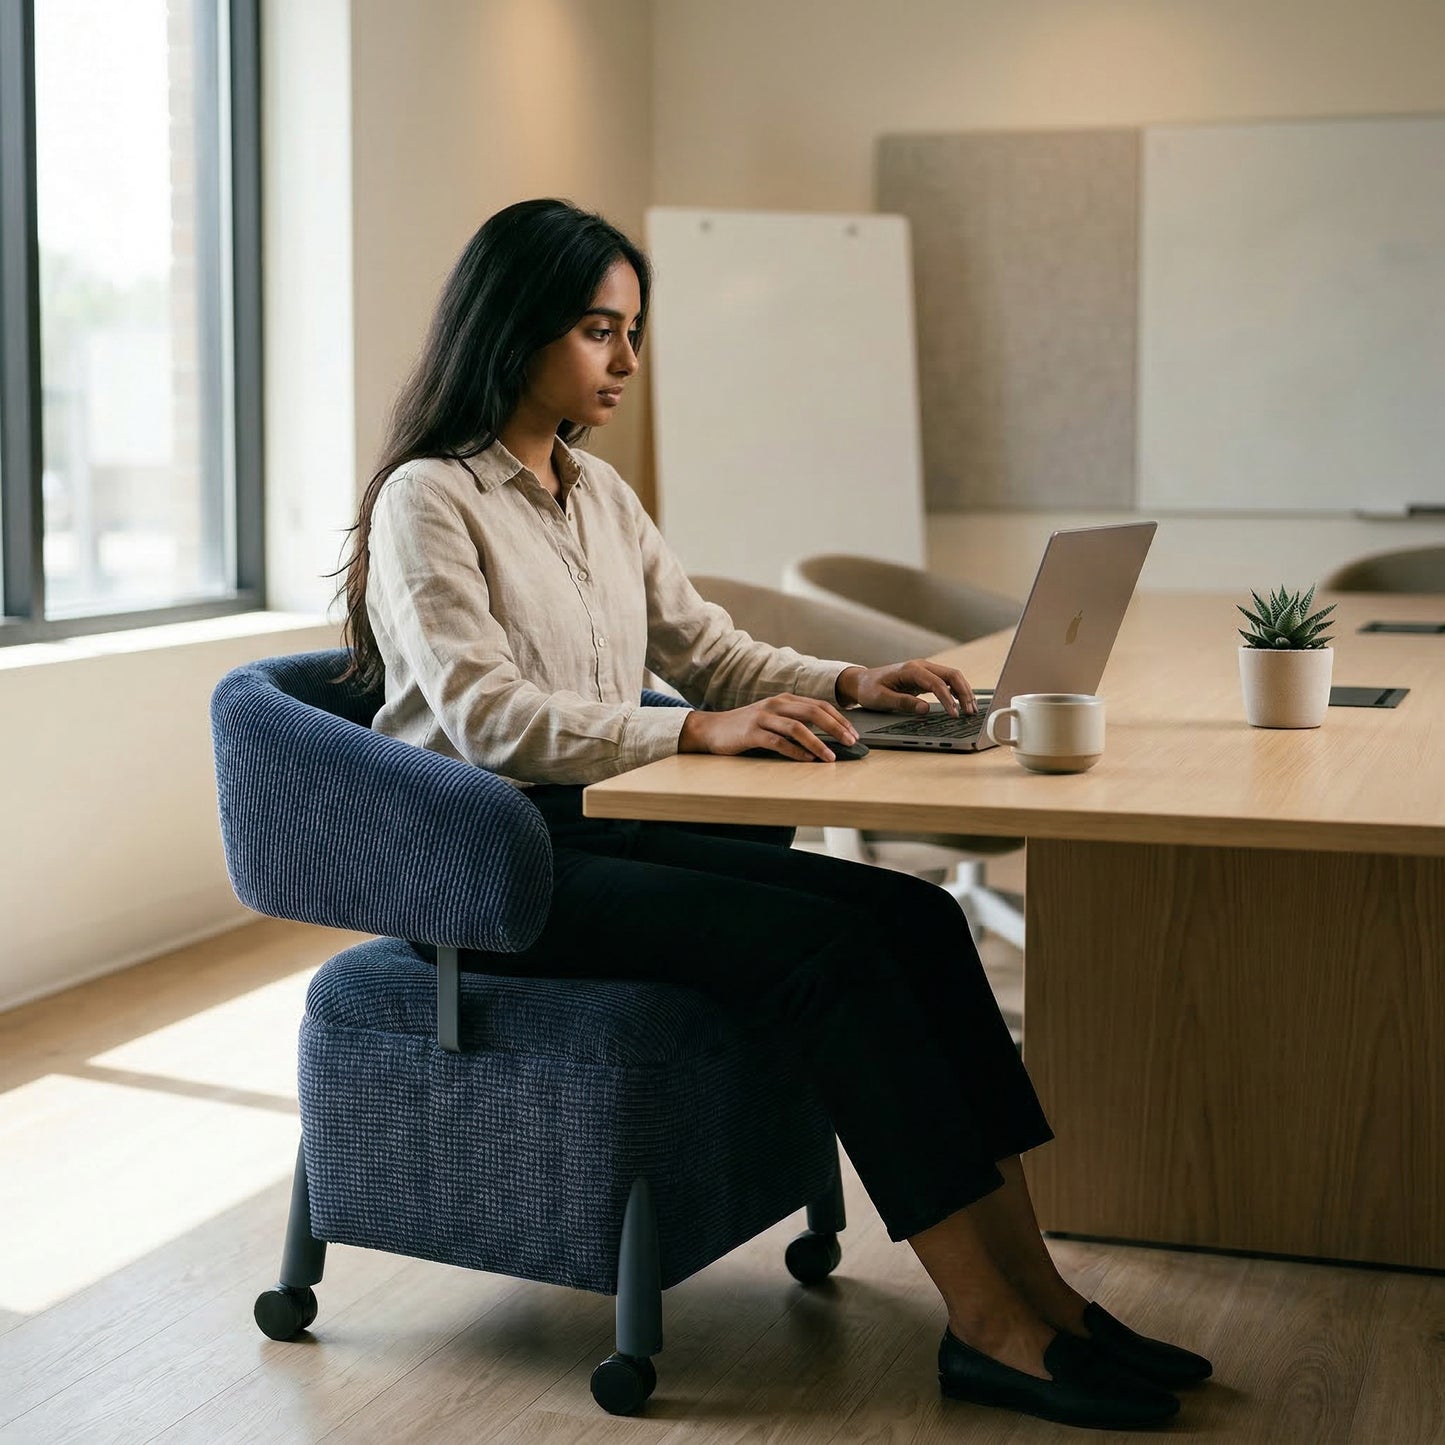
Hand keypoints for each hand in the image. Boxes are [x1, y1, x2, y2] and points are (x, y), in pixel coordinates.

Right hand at [678, 693, 860, 761]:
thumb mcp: (773, 718)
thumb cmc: (745, 727)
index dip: (839, 719)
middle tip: (851, 742)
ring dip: (818, 743)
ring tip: (830, 756)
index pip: (819, 705)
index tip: (853, 733)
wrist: (711, 729)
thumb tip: (826, 736)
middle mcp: (776, 704)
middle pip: (813, 712)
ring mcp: (763, 717)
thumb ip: (795, 722)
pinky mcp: (751, 733)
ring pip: (798, 727)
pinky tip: (806, 759)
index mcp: (784, 700)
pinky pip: (778, 742)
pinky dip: (795, 751)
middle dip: (836, 728)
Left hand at [835, 660, 976, 715]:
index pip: (937, 683)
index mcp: (911, 669)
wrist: (861, 681)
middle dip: (964, 693)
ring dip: (964, 692)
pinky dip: (957, 692)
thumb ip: (904, 703)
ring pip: (952, 677)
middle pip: (952, 675)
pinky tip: (962, 704)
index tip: (954, 714)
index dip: (948, 699)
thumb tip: (925, 709)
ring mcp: (924, 670)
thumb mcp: (882, 699)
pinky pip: (946, 682)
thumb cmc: (869, 689)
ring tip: (971, 710)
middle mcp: (921, 666)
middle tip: (970, 712)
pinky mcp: (925, 677)